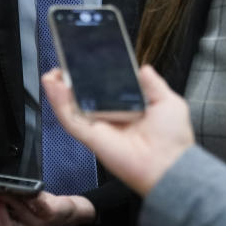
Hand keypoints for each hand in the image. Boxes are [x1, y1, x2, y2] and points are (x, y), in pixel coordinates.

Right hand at [0, 190, 95, 225]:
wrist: (68, 211)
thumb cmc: (41, 205)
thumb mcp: (23, 203)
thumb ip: (8, 198)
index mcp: (16, 225)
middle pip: (6, 225)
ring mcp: (38, 222)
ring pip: (20, 212)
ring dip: (11, 199)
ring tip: (5, 188)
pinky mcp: (50, 213)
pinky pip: (40, 205)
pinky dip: (33, 196)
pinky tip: (29, 190)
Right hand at [41, 65, 194, 196]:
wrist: (171, 164)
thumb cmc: (174, 139)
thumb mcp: (167, 101)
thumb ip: (153, 83)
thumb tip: (143, 67)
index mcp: (125, 109)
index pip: (102, 90)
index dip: (91, 76)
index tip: (83, 61)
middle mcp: (109, 118)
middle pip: (82, 98)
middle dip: (69, 82)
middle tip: (63, 65)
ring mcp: (98, 128)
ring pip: (71, 107)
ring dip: (58, 90)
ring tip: (52, 74)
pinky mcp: (91, 137)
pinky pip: (70, 119)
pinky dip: (59, 103)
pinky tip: (54, 87)